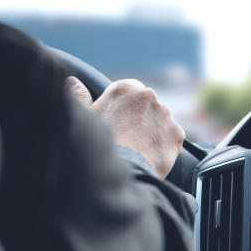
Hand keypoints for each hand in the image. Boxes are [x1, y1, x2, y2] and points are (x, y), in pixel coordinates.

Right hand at [67, 76, 184, 178]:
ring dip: (154, 131)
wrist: (121, 169)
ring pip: (161, 121)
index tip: (120, 121)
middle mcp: (149, 96)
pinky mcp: (177, 133)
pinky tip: (151, 155)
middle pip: (147, 106)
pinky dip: (165, 146)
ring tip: (139, 149)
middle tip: (129, 138)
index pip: (130, 91)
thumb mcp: (84, 118)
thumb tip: (73, 81)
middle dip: (141, 118)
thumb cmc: (98, 143)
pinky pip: (172, 138)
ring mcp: (165, 114)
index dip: (125, 108)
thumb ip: (79, 96)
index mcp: (125, 88)